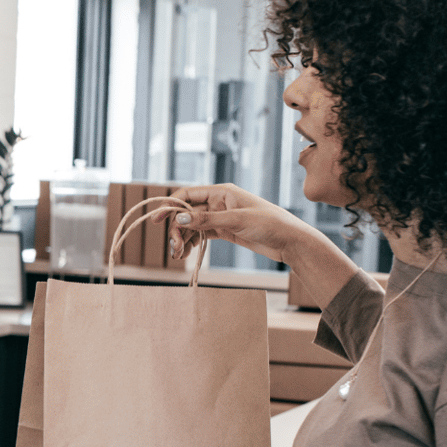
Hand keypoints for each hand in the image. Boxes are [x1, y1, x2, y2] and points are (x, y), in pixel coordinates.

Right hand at [151, 184, 313, 264]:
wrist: (290, 241)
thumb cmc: (270, 224)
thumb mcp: (237, 220)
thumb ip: (207, 219)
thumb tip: (180, 218)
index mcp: (222, 192)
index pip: (188, 194)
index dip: (170, 205)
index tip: (156, 220)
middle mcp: (219, 202)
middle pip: (187, 212)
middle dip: (177, 229)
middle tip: (175, 248)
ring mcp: (221, 217)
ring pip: (193, 225)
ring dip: (183, 238)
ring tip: (179, 255)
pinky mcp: (225, 230)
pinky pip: (201, 234)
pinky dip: (193, 243)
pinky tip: (187, 253)